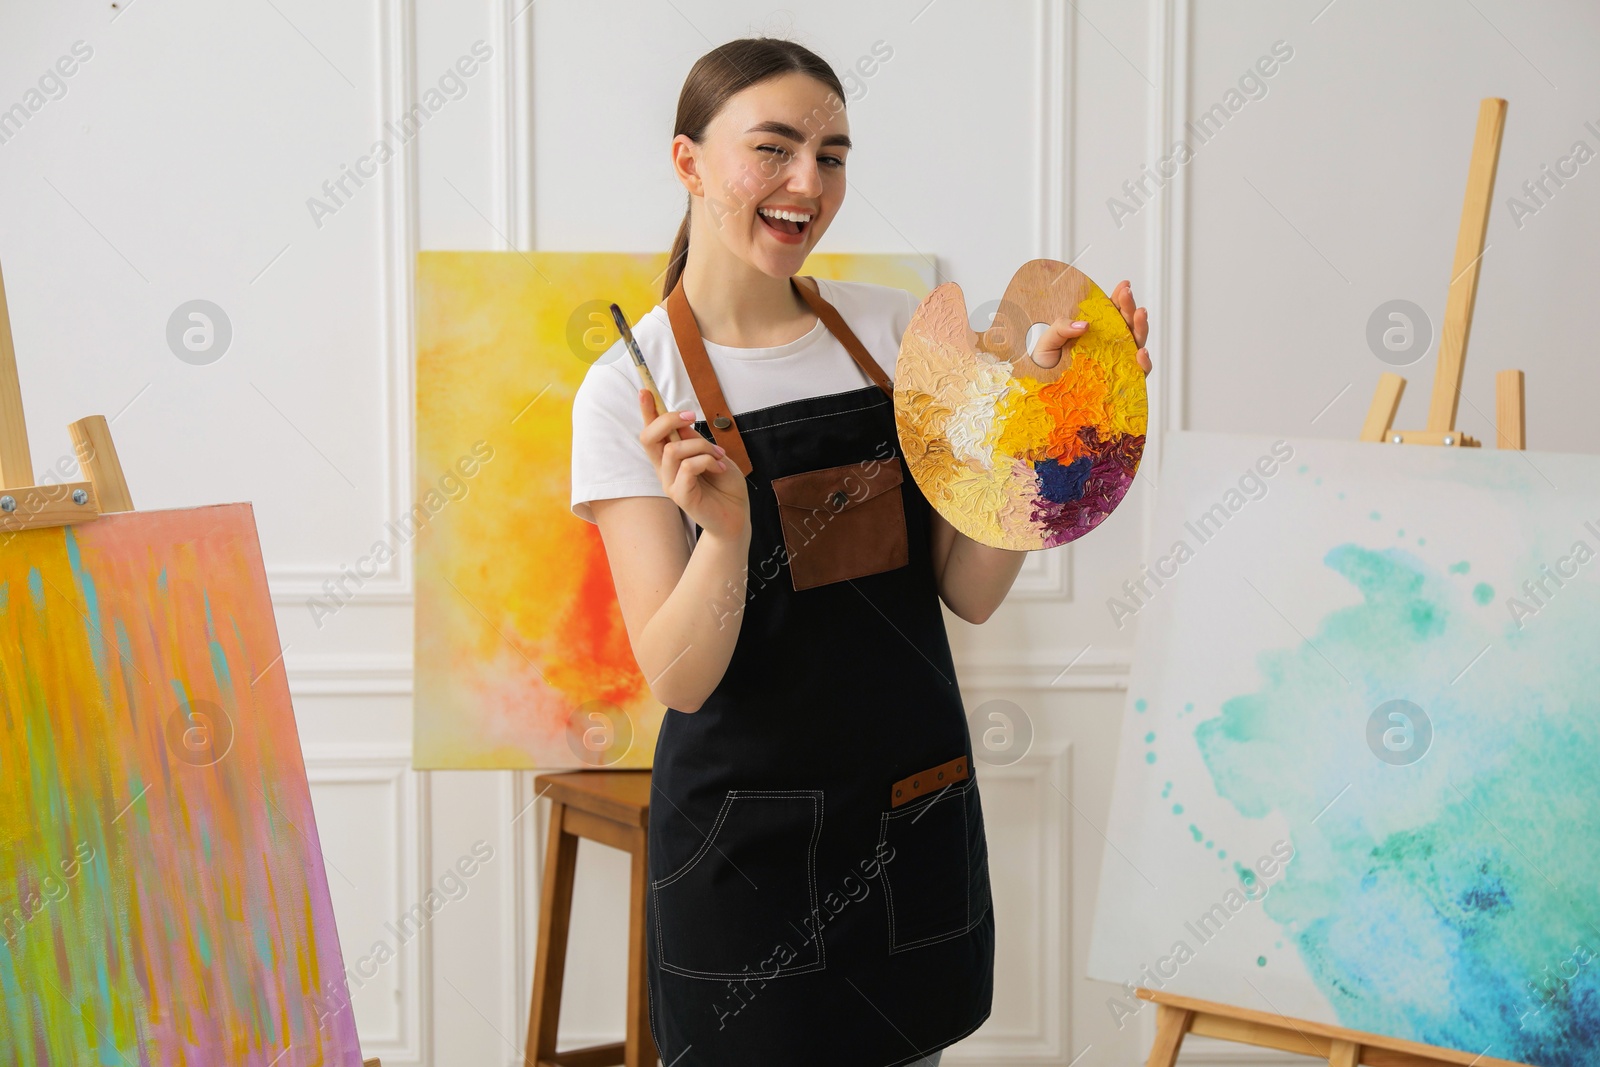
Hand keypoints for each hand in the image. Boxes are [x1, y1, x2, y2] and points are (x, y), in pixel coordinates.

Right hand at [636, 390, 749, 541]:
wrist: (737, 516)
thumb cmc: (725, 486)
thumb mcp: (712, 454)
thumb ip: (695, 441)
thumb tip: (681, 422)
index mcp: (670, 459)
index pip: (652, 433)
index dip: (646, 412)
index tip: (645, 390)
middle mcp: (664, 470)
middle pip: (648, 437)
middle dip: (667, 419)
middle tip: (691, 416)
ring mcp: (670, 484)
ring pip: (673, 450)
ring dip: (701, 445)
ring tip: (718, 455)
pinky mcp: (680, 496)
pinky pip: (688, 467)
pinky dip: (707, 460)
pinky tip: (719, 467)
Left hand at [1029, 278, 1152, 375]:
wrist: (1041, 395)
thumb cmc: (1045, 367)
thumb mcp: (1048, 342)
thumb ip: (1061, 328)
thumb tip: (1084, 324)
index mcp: (1094, 333)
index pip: (1111, 312)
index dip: (1120, 299)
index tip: (1124, 286)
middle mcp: (1108, 347)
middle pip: (1126, 324)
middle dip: (1129, 307)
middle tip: (1128, 294)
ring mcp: (1116, 363)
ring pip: (1135, 343)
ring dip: (1141, 327)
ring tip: (1140, 313)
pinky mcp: (1120, 383)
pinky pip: (1137, 373)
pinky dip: (1143, 363)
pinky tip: (1141, 353)